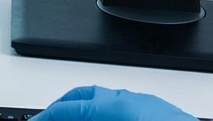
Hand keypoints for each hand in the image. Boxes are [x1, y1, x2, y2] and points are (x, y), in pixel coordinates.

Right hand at [32, 86, 195, 120]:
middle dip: (63, 106)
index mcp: (118, 107)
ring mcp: (150, 104)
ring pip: (107, 98)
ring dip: (86, 109)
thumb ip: (87, 119)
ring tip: (76, 120)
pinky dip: (108, 112)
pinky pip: (126, 106)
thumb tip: (66, 118)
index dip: (48, 115)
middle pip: (86, 94)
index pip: (70, 107)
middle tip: (48, 118)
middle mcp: (134, 99)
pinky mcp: (164, 112)